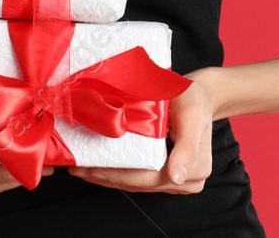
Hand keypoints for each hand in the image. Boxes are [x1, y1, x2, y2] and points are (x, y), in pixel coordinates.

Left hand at [67, 67, 216, 193]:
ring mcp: (175, 179)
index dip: (119, 176)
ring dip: (109, 177)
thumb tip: (176, 177)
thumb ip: (187, 147)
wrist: (201, 94)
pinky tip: (97, 166)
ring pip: (137, 184)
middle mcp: (186, 180)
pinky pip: (139, 177)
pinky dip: (118, 173)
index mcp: (195, 170)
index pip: (149, 179)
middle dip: (107, 177)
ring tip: (81, 168)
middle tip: (77, 167)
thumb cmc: (194, 99)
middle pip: (140, 184)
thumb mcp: (192, 115)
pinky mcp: (166, 174)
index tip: (91, 169)